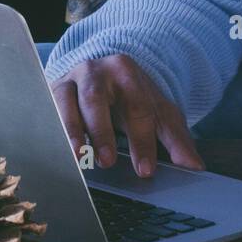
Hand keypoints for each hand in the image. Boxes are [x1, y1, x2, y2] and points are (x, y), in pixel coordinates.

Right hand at [50, 54, 204, 177]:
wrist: (104, 76)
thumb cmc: (132, 99)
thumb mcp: (158, 113)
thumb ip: (176, 139)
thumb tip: (194, 166)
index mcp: (127, 72)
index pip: (137, 107)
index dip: (142, 141)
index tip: (145, 170)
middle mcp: (95, 71)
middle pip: (97, 98)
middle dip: (102, 131)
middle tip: (108, 163)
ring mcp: (70, 79)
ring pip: (65, 100)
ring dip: (71, 130)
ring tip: (78, 157)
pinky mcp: (50, 91)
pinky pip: (47, 108)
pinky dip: (52, 128)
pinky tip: (57, 150)